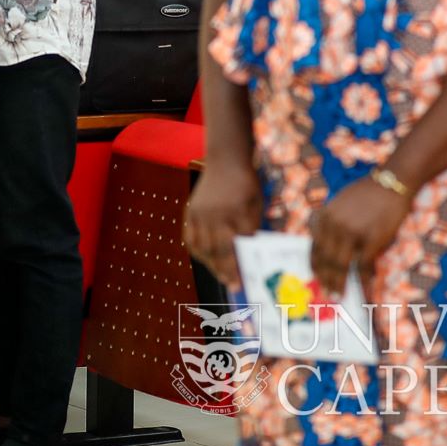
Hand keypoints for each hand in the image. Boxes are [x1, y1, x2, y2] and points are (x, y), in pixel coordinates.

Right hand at [184, 165, 264, 291]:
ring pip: (203, 247)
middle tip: (233, 286)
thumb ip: (251, 228)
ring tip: (222, 276)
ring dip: (212, 265)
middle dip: (227, 271)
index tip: (244, 282)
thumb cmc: (246, 183)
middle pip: (219, 250)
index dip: (241, 265)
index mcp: (236, 211)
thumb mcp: (256, 204)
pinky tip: (206, 260)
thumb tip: (249, 255)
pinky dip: (197, 252)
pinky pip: (190, 238)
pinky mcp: (190, 211)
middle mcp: (216, 213)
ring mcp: (200, 212)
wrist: (226, 159)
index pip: (239, 246)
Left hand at [309, 174, 412, 294]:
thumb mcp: (340, 204)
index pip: (314, 246)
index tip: (316, 278)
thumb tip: (328, 250)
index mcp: (324, 216)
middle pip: (325, 258)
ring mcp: (352, 231)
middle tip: (327, 294)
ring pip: (340, 264)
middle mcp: (334, 224)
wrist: (392, 183)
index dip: (315, 265)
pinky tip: (363, 289)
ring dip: (339, 283)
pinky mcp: (371, 238)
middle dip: (325, 279)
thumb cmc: (367, 194)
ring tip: (338, 296)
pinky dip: (362, 280)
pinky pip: (363, 265)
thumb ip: (331, 224)